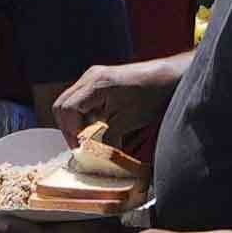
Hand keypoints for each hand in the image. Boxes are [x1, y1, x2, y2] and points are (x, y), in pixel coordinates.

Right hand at [51, 53, 186, 139]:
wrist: (169, 77)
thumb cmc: (151, 96)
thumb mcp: (127, 122)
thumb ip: (106, 138)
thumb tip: (93, 156)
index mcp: (95, 85)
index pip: (67, 109)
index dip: (70, 131)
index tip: (80, 146)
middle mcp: (90, 77)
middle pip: (62, 105)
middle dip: (68, 128)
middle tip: (80, 145)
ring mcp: (94, 76)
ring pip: (69, 102)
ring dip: (75, 122)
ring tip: (90, 137)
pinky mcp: (100, 79)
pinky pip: (81, 99)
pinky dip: (84, 114)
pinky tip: (98, 125)